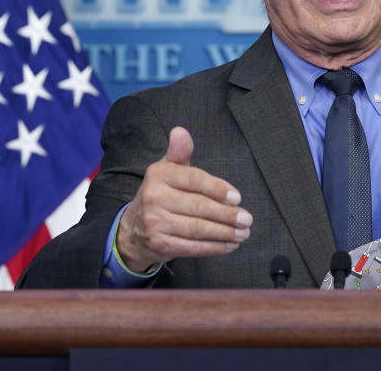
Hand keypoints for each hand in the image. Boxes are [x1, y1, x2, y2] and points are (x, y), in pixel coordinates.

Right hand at [115, 126, 252, 271]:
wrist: (134, 229)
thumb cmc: (161, 194)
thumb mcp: (168, 170)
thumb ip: (180, 152)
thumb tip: (180, 131)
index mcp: (159, 175)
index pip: (194, 180)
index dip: (218, 189)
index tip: (237, 198)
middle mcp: (154, 198)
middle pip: (198, 207)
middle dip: (227, 215)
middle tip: (247, 219)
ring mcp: (156, 223)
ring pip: (198, 229)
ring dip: (225, 233)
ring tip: (243, 233)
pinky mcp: (160, 245)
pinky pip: (193, 247)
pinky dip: (214, 247)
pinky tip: (230, 245)